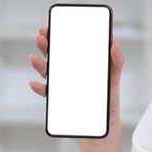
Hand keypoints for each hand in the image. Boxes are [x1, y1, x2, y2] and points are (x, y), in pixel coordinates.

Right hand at [28, 27, 124, 145]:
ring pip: (46, 72)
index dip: (56, 35)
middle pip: (53, 56)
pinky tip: (35, 84)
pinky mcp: (59, 100)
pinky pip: (46, 93)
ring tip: (34, 58)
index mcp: (79, 63)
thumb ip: (116, 60)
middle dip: (45, 45)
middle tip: (41, 37)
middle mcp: (68, 73)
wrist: (105, 124)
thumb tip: (114, 43)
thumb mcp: (114, 77)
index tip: (49, 28)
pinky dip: (39, 88)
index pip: (65, 46)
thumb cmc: (108, 98)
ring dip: (38, 64)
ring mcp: (62, 86)